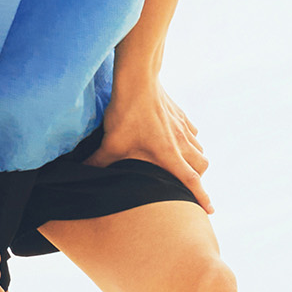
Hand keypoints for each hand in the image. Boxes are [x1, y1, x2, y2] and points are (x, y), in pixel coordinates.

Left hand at [87, 82, 213, 213]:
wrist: (138, 80)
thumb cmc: (126, 113)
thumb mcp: (111, 143)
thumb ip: (99, 163)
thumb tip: (82, 174)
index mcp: (168, 154)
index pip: (190, 181)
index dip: (201, 197)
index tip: (210, 211)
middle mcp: (181, 142)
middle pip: (201, 166)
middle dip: (198, 178)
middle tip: (187, 185)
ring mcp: (182, 127)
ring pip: (199, 148)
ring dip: (194, 159)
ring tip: (182, 164)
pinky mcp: (180, 114)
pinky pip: (192, 131)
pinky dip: (190, 139)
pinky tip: (178, 139)